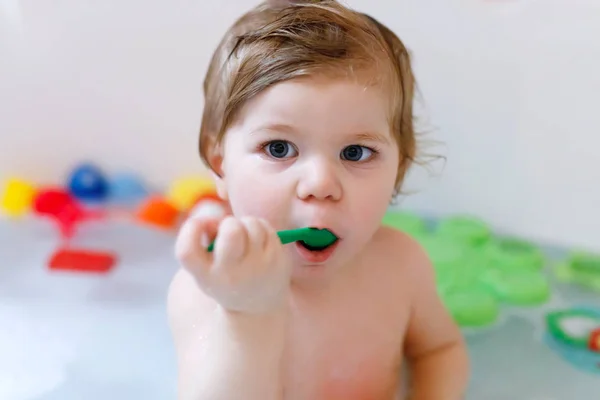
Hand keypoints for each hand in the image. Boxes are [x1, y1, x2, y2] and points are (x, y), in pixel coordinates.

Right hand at [175, 215, 291, 314]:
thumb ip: (204, 240)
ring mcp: (257, 267)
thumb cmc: (225, 275)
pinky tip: (259, 241)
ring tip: (246, 237)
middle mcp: (230, 274)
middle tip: (231, 231)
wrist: (257, 305)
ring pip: (251, 224)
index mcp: (205, 275)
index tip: (201, 225)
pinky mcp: (276, 259)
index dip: (191, 228)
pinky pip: (266, 227)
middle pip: (231, 231)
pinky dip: (260, 227)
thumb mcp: (207, 265)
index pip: (187, 250)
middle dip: (229, 222)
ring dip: (246, 223)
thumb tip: (215, 219)